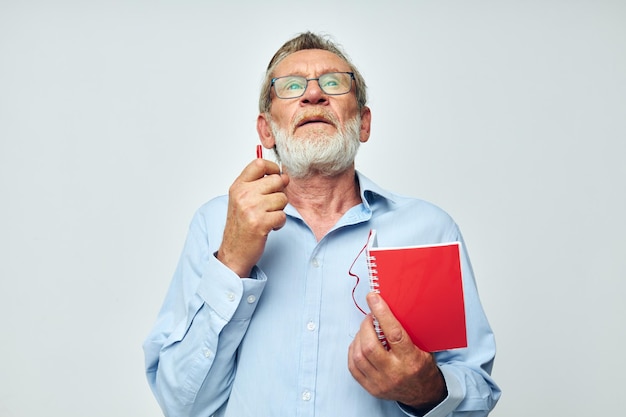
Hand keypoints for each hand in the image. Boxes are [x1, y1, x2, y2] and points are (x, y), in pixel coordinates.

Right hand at [217, 158, 288, 276]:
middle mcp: (243, 195)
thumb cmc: (240, 226)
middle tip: (269, 205)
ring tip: (267, 217)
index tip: (274, 177)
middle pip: (276, 180)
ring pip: (282, 199)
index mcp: (238, 186)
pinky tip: (268, 227)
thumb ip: (259, 185)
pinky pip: (283, 215)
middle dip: (279, 193)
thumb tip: (284, 176)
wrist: (233, 252)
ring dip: (279, 210)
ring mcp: (251, 209)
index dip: (272, 168)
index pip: (259, 164)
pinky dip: (279, 223)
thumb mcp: (242, 200)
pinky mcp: (260, 223)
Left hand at [348, 293, 446, 409]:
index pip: (393, 334)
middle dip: (366, 325)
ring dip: (359, 337)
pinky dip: (353, 350)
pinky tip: (359, 343)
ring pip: (359, 355)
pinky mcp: (371, 388)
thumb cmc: (422, 365)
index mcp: (411, 360)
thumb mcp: (423, 347)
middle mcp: (394, 373)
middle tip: (370, 317)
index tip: (374, 298)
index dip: (382, 313)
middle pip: (370, 345)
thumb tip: (389, 306)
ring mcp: (380, 382)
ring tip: (366, 330)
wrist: (423, 393)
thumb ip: (408, 331)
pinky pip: (353, 366)